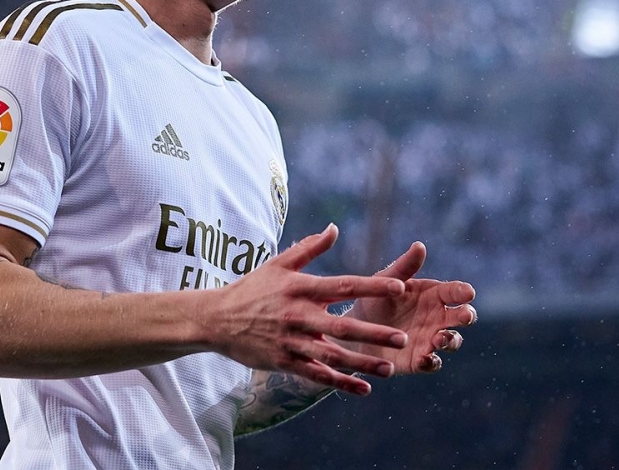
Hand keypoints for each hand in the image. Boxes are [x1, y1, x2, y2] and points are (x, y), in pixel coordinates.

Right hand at [207, 224, 410, 395]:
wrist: (216, 318)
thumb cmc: (252, 288)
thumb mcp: (278, 264)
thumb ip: (309, 248)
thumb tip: (334, 228)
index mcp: (300, 288)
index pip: (343, 285)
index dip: (372, 286)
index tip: (399, 287)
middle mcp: (298, 315)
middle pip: (342, 326)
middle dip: (373, 333)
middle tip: (402, 338)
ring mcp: (291, 341)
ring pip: (332, 355)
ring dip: (362, 363)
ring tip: (389, 367)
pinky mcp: (284, 362)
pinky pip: (316, 375)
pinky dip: (340, 383)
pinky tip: (363, 389)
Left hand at [346, 242, 475, 374]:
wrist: (354, 330)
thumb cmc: (374, 299)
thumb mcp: (386, 281)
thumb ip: (404, 267)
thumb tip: (419, 245)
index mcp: (432, 295)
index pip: (453, 291)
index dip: (462, 291)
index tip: (468, 292)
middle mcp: (436, 317)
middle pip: (460, 317)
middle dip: (466, 316)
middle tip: (466, 315)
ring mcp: (430, 340)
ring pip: (450, 341)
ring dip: (449, 340)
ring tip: (439, 338)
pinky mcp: (419, 360)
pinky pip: (432, 363)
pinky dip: (431, 362)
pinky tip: (424, 358)